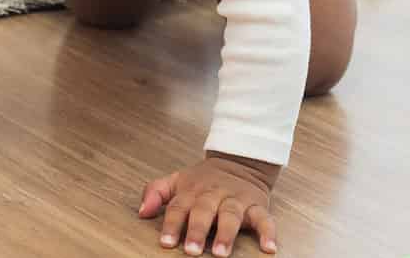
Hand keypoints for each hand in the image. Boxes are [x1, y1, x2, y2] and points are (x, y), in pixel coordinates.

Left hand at [140, 153, 279, 255]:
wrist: (240, 160)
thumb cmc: (204, 179)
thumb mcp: (177, 180)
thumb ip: (156, 192)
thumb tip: (141, 212)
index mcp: (193, 190)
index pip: (179, 207)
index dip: (172, 224)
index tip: (166, 243)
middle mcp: (214, 194)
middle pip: (205, 211)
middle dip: (198, 230)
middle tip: (192, 251)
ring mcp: (236, 199)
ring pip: (231, 215)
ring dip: (227, 234)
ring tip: (222, 253)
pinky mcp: (257, 205)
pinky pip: (264, 218)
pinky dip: (267, 233)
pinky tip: (268, 248)